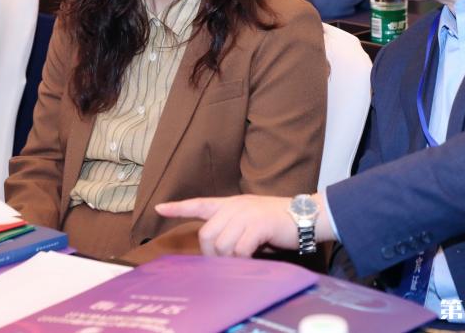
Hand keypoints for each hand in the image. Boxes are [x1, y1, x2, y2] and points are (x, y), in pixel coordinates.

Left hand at [156, 194, 333, 256]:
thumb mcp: (251, 220)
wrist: (305, 215)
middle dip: (213, 254)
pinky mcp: (257, 224)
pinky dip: (243, 259)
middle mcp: (235, 206)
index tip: (160, 208)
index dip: (179, 207)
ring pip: (221, 245)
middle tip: (228, 261)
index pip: (200, 203)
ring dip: (230, 259)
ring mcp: (245, 214)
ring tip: (244, 258)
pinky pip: (239, 250)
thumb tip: (218, 252)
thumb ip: (233, 229)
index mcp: (231, 204)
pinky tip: (253, 257)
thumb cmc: (278, 222)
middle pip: (207, 235)